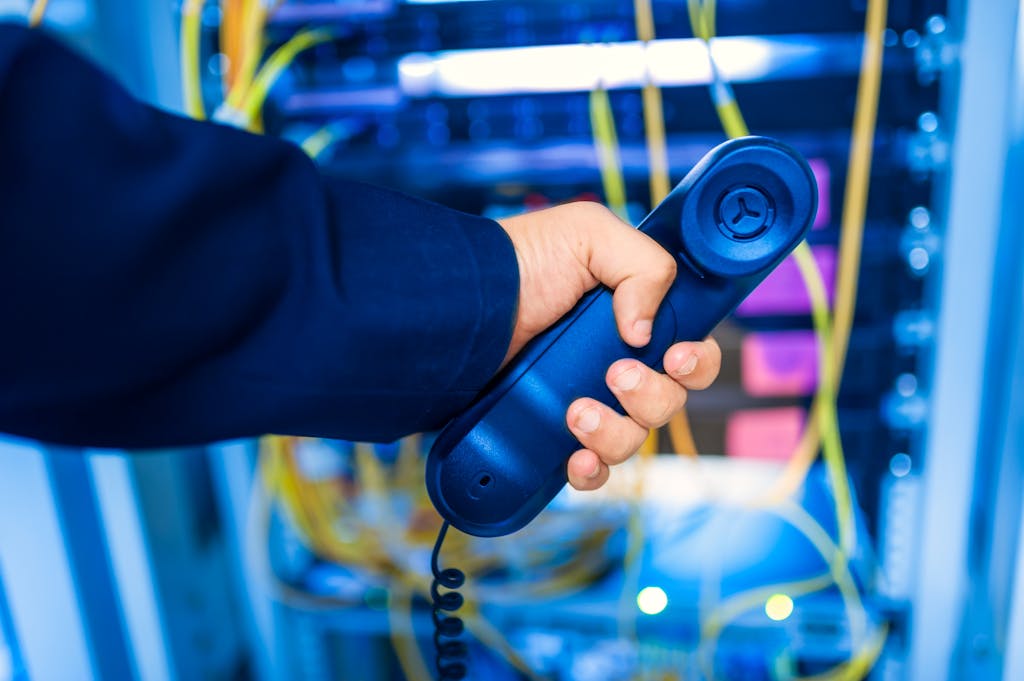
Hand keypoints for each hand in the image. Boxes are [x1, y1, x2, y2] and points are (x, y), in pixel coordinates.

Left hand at [498, 202, 721, 490]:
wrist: (459, 303)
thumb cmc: (520, 261)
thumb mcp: (588, 234)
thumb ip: (644, 266)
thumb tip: (644, 333)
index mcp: (636, 322)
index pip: (690, 355)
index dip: (695, 363)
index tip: (674, 357)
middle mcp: (616, 364)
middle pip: (668, 403)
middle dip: (650, 395)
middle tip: (614, 373)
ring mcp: (586, 401)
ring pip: (632, 440)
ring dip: (614, 432)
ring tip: (575, 411)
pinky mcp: (552, 432)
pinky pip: (591, 469)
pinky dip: (591, 471)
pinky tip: (574, 458)